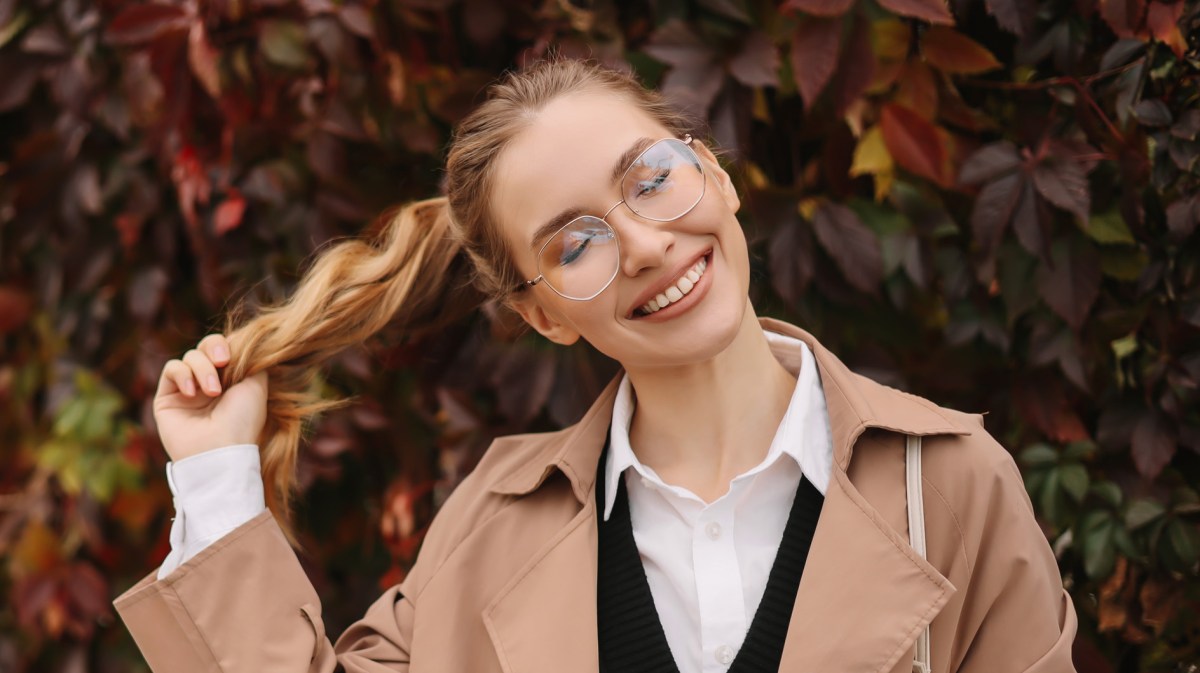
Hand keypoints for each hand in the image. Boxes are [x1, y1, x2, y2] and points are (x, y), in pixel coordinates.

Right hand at [153, 334, 268, 461]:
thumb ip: (251, 361)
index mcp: (231, 380)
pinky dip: (183, 374)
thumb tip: (242, 343)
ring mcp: (188, 390)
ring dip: (202, 368)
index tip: (232, 357)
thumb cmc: (242, 420)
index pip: (224, 348)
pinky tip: (192, 393)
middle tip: (223, 362)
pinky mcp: (167, 397)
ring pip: (190, 356)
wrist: (220, 449)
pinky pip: (172, 369)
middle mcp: (209, 383)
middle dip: (214, 349)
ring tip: (212, 391)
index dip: (227, 345)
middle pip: (205, 347)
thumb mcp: (256, 385)